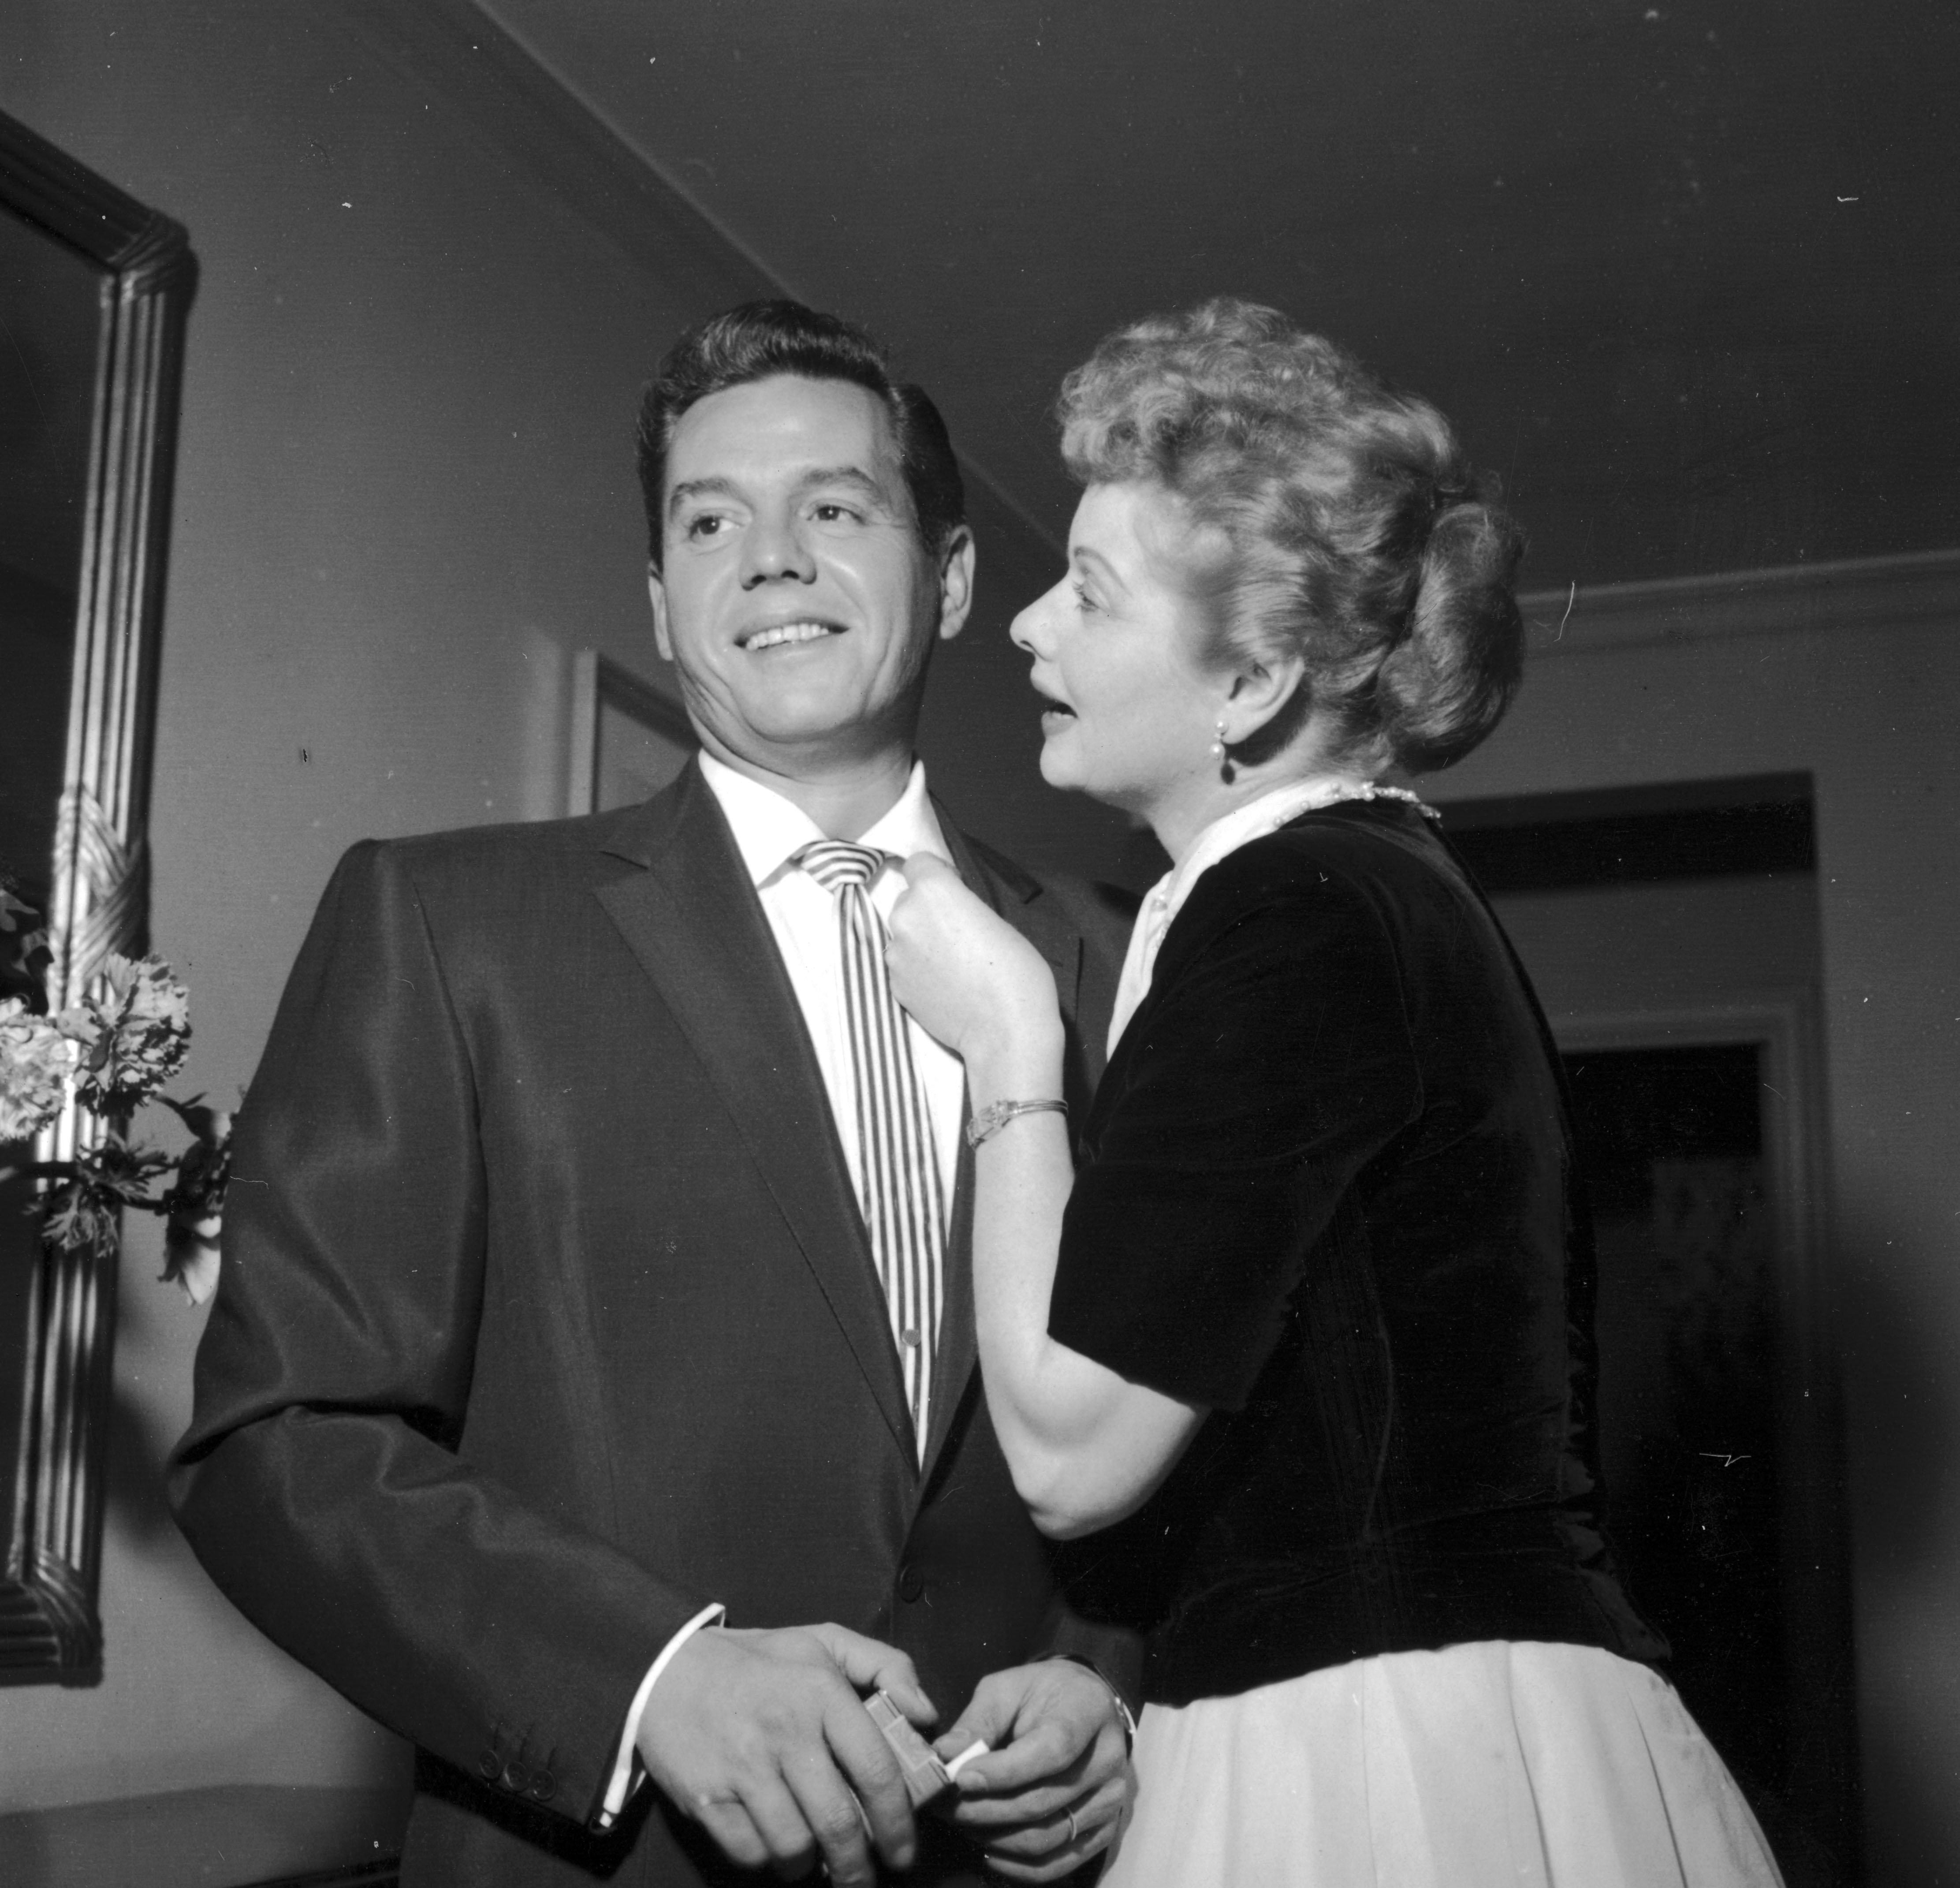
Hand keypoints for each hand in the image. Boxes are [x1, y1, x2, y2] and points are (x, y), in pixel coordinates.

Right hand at [635, 1622, 935, 1885]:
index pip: (876, 1771)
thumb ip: (886, 1665)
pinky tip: (775, 1844)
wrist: (667, 1669)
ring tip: (818, 1859)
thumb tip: (927, 1714)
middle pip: (839, 1824)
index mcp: (822, 1693)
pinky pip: (751, 1852)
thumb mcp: (824, 1642)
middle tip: (866, 1878)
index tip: (904, 1851)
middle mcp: (786, 1731)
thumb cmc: (758, 1661)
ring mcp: (744, 1767)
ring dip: (813, 1866)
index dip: (899, 1822)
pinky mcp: (708, 1798)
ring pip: (795, 1847)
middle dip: (860, 1866)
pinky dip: (768, 1860)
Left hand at [888, 855, 1061, 1066]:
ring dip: (921, 942)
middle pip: (909, 901)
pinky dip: (919, 970)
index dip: (938, 876)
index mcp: (933, 891)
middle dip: (929, 911)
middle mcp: (905, 917)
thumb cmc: (1016, 973)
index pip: (919, 863)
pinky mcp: (894, 985)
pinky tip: (946, 986)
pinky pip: (904, 966)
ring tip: (954, 966)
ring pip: (905, 935)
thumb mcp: (999, 920)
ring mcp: (895, 954)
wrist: (1005, 1031)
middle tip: (959, 934)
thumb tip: (949, 910)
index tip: (955, 893)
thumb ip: (963, 906)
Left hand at [931, 1660, 1134, 1881]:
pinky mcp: (1103, 1831)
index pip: (1051, 1750)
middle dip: (984, 1809)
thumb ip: (979, 1721)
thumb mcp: (1007, 1688)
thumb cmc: (1040, 1693)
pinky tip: (987, 1849)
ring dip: (994, 1837)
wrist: (1083, 1706)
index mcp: (1089, 1712)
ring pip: (1046, 1837)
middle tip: (944, 1805)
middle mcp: (1107, 1760)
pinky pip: (1057, 1864)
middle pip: (1042, 1801)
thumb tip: (945, 1754)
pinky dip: (1017, 1866)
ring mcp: (1110, 1800)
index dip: (1004, 1771)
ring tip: (961, 1821)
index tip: (960, 1778)